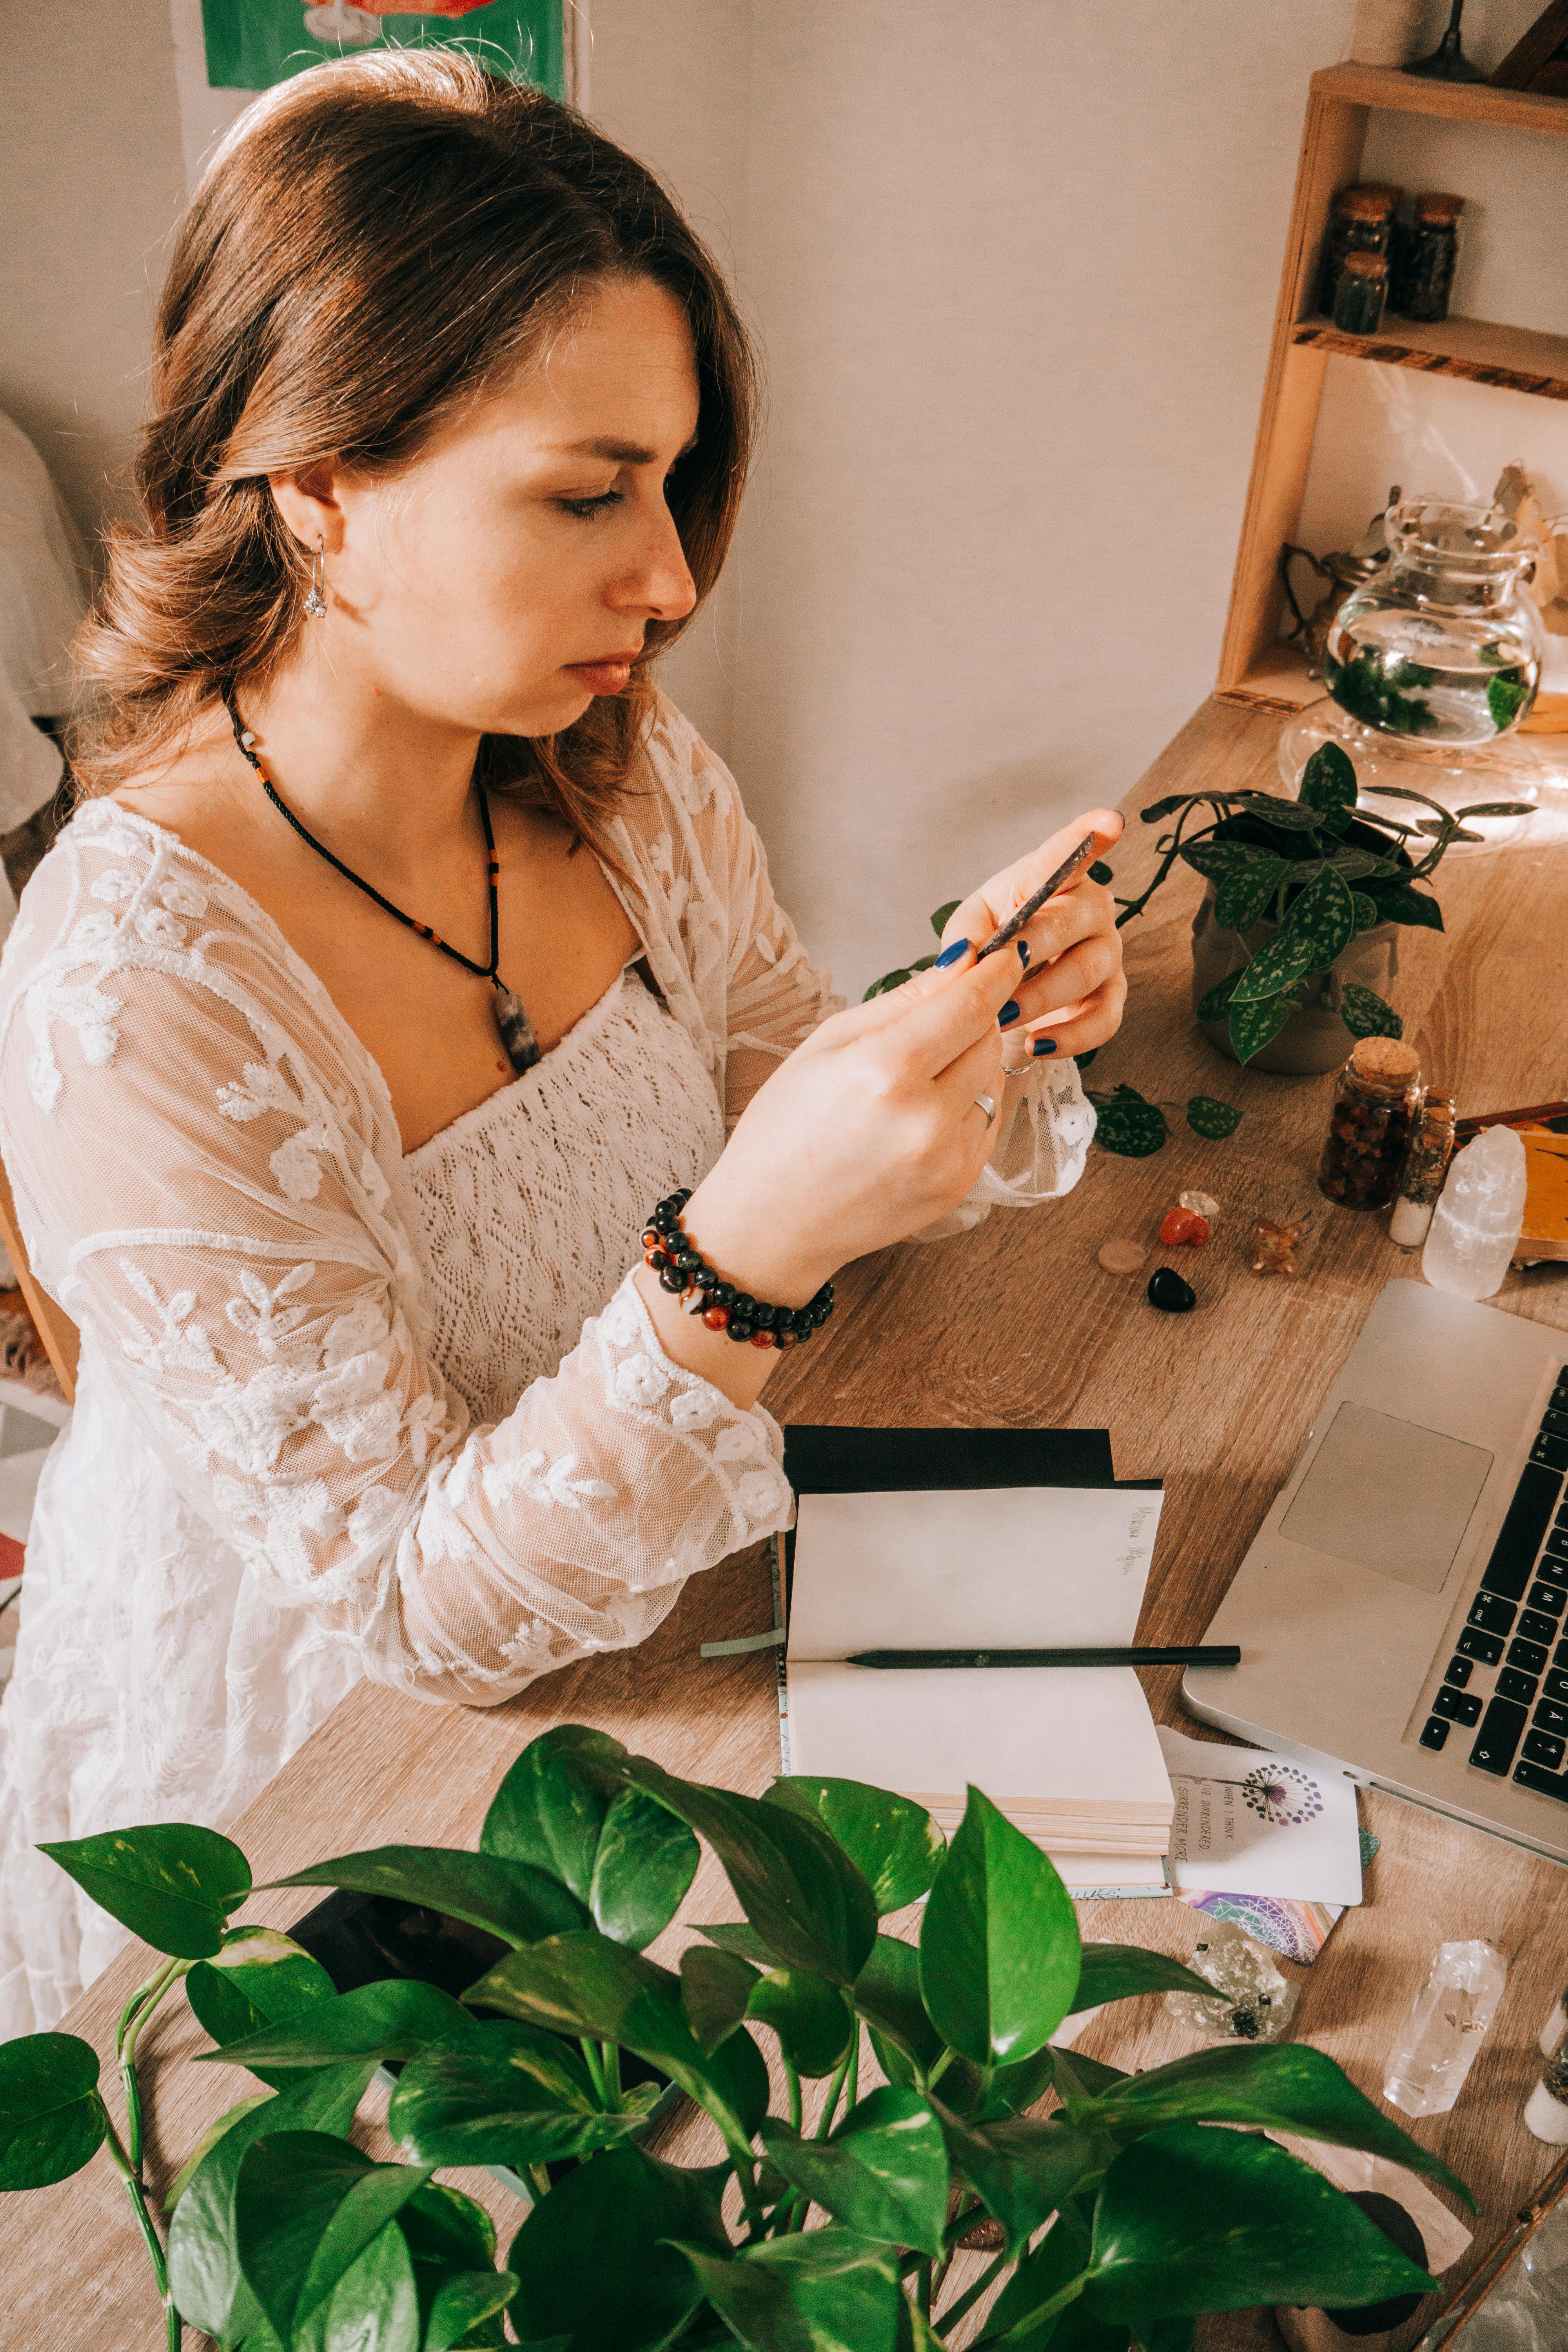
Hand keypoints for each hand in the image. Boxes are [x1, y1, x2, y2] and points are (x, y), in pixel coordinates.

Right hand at [678, 940, 1024, 1306]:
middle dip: (975, 1019)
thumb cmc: (785, 1128)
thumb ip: (899, 1003)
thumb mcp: (825, 1045)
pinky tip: (921, 1115)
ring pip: (995, 1080)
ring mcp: (947, 1157)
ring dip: (971, 1064)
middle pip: (989, 1038)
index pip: (969, 1005)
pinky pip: (988, 1122)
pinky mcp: (959, 1185)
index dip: (995, 973)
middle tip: (941, 1021)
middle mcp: (924, 1117)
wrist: (773, 1223)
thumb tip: (959, 966)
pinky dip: (968, 1106)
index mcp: (883, 1071)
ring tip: (918, 1077)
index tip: (1008, 954)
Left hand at [937, 809, 1125, 1062]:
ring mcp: (1107, 951)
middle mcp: (1089, 908)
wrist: (1009, 989)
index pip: (1068, 854)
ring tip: (1001, 1019)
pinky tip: (1038, 1045)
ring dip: (1040, 999)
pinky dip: (1070, 1037)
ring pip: (1085, 972)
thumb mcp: (971, 929)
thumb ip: (966, 936)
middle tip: (993, 983)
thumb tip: (962, 958)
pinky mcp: (1113, 994)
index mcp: (1052, 879)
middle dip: (1029, 955)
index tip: (1108, 822)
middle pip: (1069, 923)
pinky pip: (1105, 1018)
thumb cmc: (995, 943)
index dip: (1089, 837)